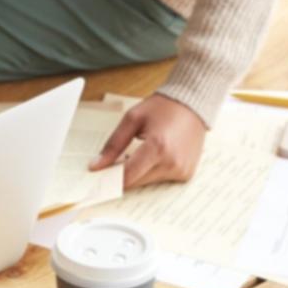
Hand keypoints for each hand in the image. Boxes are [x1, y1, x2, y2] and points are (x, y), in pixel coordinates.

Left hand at [89, 94, 207, 187]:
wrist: (192, 104)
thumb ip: (113, 144)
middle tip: (118, 160)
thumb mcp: (132, 119)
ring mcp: (181, 170)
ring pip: (149, 182)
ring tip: (142, 150)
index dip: (111, 178)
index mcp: (157, 147)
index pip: (128, 176)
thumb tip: (96, 165)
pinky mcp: (187, 174)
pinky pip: (162, 180)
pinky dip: (154, 171)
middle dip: (124, 174)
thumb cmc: (162, 108)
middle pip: (138, 182)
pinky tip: (157, 154)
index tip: (100, 178)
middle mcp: (172, 162)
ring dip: (140, 172)